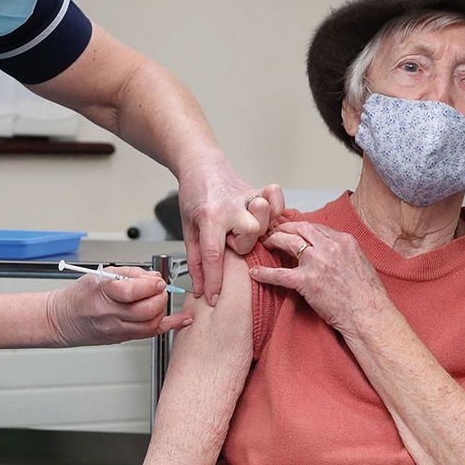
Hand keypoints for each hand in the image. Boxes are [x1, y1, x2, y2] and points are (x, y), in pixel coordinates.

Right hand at [45, 265, 191, 346]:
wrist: (63, 319)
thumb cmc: (79, 296)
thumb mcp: (100, 274)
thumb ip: (129, 274)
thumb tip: (153, 277)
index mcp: (102, 293)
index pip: (131, 291)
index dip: (150, 285)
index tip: (157, 280)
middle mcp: (109, 313)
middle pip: (145, 310)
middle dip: (160, 297)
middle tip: (160, 290)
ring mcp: (116, 329)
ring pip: (150, 324)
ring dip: (161, 310)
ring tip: (157, 300)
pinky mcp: (122, 338)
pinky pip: (149, 334)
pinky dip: (168, 326)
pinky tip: (180, 320)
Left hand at [179, 165, 283, 304]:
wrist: (200, 166)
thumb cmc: (194, 197)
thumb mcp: (188, 229)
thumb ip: (195, 260)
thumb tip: (200, 289)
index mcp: (209, 218)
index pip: (213, 256)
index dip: (214, 282)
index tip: (214, 298)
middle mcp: (231, 207)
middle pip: (248, 239)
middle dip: (239, 245)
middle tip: (229, 239)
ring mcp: (247, 197)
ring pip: (263, 222)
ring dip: (256, 230)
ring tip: (244, 228)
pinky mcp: (258, 190)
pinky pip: (276, 198)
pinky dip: (276, 207)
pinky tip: (265, 214)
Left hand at [253, 222, 389, 338]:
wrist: (369, 315)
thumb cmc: (367, 294)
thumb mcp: (359, 261)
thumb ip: (342, 251)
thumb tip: (328, 248)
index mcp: (344, 240)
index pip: (315, 226)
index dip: (299, 227)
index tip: (290, 229)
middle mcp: (330, 247)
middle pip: (299, 228)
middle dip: (283, 228)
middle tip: (272, 232)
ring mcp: (317, 263)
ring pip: (288, 242)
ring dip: (273, 241)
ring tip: (264, 244)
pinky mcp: (307, 282)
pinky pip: (280, 274)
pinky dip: (264, 273)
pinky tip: (254, 273)